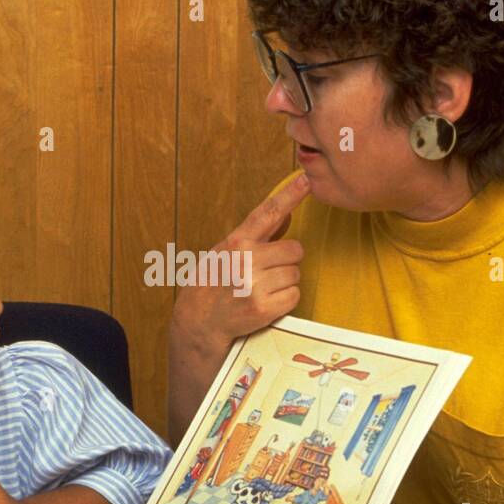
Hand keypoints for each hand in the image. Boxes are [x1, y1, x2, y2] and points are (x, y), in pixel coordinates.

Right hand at [172, 171, 310, 351]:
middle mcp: (246, 260)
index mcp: (236, 242)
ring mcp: (254, 284)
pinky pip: (294, 296)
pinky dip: (285, 302)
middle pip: (294, 250)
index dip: (290, 194)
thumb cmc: (211, 286)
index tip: (306, 180)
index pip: (268, 213)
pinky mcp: (263, 308)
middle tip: (266, 274)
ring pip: (295, 274)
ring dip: (285, 283)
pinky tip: (266, 304)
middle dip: (286, 262)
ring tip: (262, 290)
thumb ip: (256, 236)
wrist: (197, 324)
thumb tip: (286, 215)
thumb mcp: (226, 253)